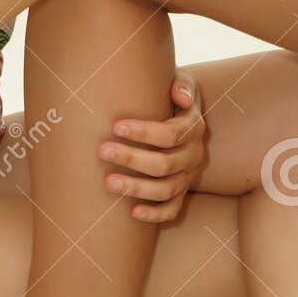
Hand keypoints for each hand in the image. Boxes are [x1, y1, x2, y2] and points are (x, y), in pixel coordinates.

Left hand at [99, 70, 206, 222]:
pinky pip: (172, 210)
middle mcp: (195, 154)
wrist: (180, 116)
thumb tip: (180, 96)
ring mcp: (189, 176)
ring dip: (136, 188)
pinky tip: (132, 212)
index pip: (171, 134)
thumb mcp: (181, 81)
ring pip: (166, 190)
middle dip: (132, 158)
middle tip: (102, 150)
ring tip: (108, 182)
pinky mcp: (182, 193)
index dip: (144, 132)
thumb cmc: (170, 95)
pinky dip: (154, 214)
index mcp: (194, 127)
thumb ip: (183, 84)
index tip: (116, 127)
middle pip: (165, 164)